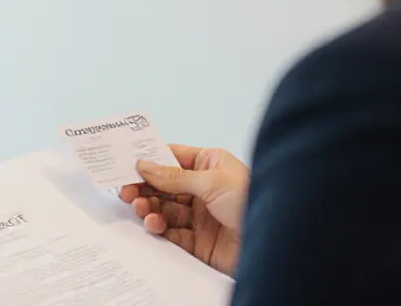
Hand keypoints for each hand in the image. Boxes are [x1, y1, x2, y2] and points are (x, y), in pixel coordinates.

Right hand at [118, 144, 248, 276]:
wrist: (276, 243)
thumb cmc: (252, 202)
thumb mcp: (212, 182)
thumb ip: (174, 176)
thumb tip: (145, 164)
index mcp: (209, 165)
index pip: (171, 158)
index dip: (149, 159)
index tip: (126, 163)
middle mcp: (203, 188)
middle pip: (163, 185)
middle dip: (143, 186)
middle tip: (125, 190)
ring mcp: (200, 214)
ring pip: (164, 208)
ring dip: (148, 206)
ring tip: (139, 207)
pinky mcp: (198, 240)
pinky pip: (171, 232)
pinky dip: (158, 227)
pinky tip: (154, 224)